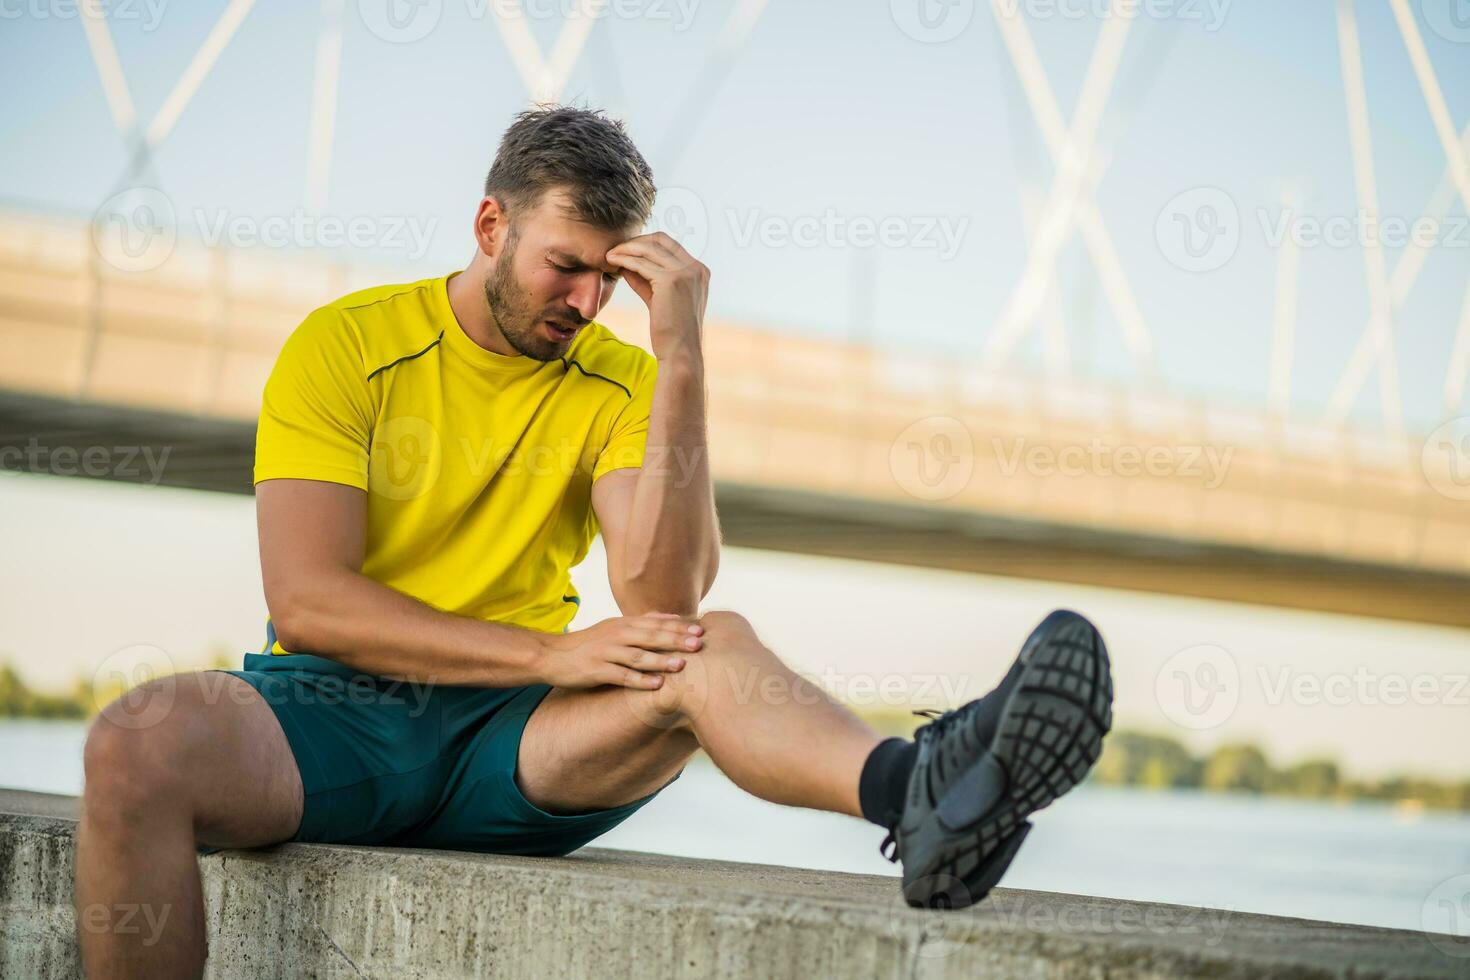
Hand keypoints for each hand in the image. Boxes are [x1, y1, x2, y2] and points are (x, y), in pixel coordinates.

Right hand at [540, 612, 703, 689]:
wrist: (552, 655)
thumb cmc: (589, 643)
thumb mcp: (614, 627)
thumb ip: (642, 622)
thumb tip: (672, 618)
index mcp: (623, 624)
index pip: (656, 623)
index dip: (679, 627)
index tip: (701, 630)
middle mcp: (617, 635)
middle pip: (651, 636)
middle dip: (676, 640)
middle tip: (699, 644)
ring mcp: (606, 652)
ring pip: (637, 656)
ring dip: (660, 660)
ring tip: (682, 665)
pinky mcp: (596, 670)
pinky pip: (621, 675)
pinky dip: (639, 680)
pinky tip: (656, 685)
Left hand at [606, 232, 708, 358]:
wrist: (681, 353)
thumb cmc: (671, 332)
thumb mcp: (660, 300)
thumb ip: (647, 280)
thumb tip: (627, 263)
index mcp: (699, 271)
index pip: (670, 244)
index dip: (646, 243)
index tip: (628, 250)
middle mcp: (695, 268)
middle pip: (660, 240)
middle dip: (635, 242)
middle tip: (616, 250)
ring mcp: (685, 273)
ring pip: (649, 248)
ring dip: (626, 249)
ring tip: (609, 255)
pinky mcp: (671, 281)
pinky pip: (641, 263)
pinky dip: (625, 260)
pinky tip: (612, 263)